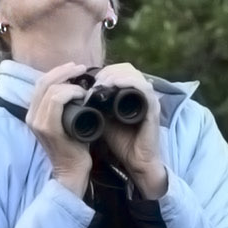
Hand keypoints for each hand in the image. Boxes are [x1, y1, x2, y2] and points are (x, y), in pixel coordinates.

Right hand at [26, 62, 95, 197]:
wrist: (73, 172)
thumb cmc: (76, 147)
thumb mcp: (70, 122)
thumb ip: (68, 107)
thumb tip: (79, 88)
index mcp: (35, 112)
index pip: (42, 83)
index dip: (58, 71)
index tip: (76, 68)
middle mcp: (32, 115)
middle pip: (43, 82)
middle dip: (63, 71)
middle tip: (81, 67)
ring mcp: (38, 122)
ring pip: (49, 89)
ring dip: (69, 82)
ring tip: (86, 84)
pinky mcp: (48, 129)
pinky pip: (55, 102)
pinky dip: (70, 93)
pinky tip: (82, 94)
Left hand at [92, 62, 166, 197]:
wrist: (136, 160)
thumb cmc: (120, 140)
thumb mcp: (101, 117)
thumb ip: (93, 103)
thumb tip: (73, 92)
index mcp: (131, 93)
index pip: (119, 69)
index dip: (103, 71)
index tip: (88, 81)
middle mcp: (142, 93)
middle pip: (126, 67)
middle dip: (107, 72)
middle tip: (93, 83)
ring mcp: (149, 99)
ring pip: (134, 73)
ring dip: (115, 75)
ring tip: (101, 85)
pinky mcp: (153, 107)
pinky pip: (144, 87)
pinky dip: (128, 82)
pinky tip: (114, 86)